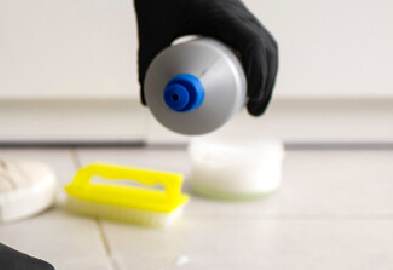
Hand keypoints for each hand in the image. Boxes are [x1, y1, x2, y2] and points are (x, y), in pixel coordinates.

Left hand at [134, 0, 277, 115]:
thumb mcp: (150, 33)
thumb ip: (146, 65)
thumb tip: (147, 102)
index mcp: (223, 15)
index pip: (254, 43)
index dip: (259, 73)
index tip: (252, 100)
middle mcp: (237, 13)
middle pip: (267, 47)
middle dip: (266, 81)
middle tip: (254, 112)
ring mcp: (239, 13)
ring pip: (265, 43)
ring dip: (266, 72)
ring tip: (254, 102)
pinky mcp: (235, 16)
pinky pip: (255, 38)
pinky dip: (257, 60)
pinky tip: (249, 81)